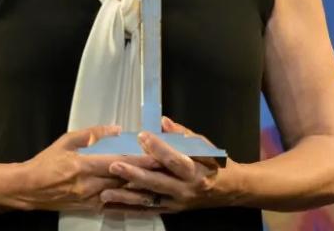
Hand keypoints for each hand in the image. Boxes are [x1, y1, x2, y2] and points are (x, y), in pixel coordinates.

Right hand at [20, 125, 160, 212]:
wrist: (29, 188)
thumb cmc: (47, 161)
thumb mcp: (67, 140)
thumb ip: (92, 133)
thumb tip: (117, 129)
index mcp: (84, 164)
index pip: (118, 161)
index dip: (140, 159)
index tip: (158, 155)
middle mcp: (90, 184)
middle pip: (124, 179)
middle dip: (146, 173)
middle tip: (167, 167)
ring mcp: (90, 199)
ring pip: (122, 193)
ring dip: (141, 187)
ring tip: (160, 181)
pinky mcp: (90, 208)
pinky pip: (114, 205)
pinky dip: (129, 200)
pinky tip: (142, 198)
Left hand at [99, 117, 239, 212]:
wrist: (228, 190)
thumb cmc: (214, 163)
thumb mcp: (203, 145)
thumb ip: (181, 134)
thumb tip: (162, 121)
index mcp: (195, 170)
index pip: (174, 159)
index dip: (158, 148)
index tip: (140, 135)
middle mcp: (185, 189)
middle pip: (157, 182)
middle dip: (134, 174)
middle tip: (114, 165)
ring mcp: (177, 202)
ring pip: (149, 200)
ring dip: (126, 196)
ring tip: (105, 193)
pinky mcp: (171, 211)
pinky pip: (148, 211)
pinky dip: (130, 209)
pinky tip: (113, 207)